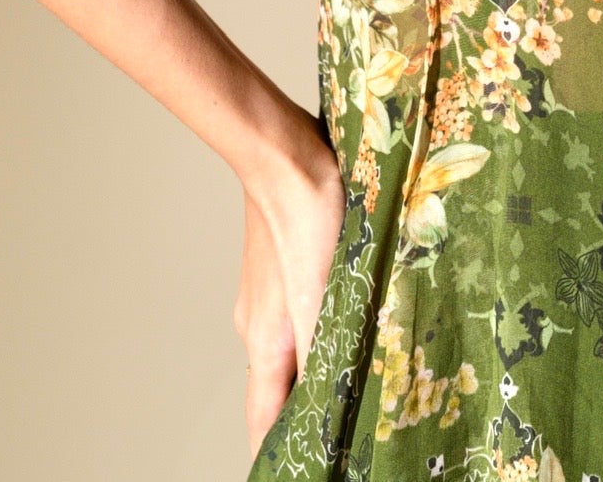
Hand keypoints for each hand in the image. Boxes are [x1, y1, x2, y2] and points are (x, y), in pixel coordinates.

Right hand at [232, 112, 345, 456]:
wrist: (283, 152)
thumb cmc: (307, 215)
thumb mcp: (322, 293)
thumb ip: (323, 350)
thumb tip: (329, 402)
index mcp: (266, 342)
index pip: (263, 420)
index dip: (276, 453)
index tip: (291, 473)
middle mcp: (258, 325)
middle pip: (275, 388)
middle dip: (299, 416)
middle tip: (332, 438)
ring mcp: (266, 296)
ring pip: (287, 350)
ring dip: (310, 372)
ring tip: (344, 387)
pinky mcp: (278, 269)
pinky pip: (294, 317)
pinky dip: (313, 334)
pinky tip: (342, 323)